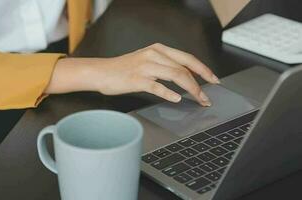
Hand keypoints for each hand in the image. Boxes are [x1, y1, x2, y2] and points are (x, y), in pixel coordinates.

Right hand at [45, 43, 219, 105]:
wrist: (101, 72)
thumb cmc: (124, 69)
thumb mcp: (147, 61)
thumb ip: (165, 66)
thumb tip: (185, 78)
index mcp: (158, 49)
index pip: (187, 58)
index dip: (203, 69)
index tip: (213, 79)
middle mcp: (154, 55)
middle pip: (184, 68)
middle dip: (200, 83)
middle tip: (207, 96)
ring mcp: (145, 67)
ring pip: (176, 76)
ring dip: (191, 89)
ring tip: (198, 99)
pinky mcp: (137, 79)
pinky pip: (157, 86)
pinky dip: (169, 93)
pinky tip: (177, 99)